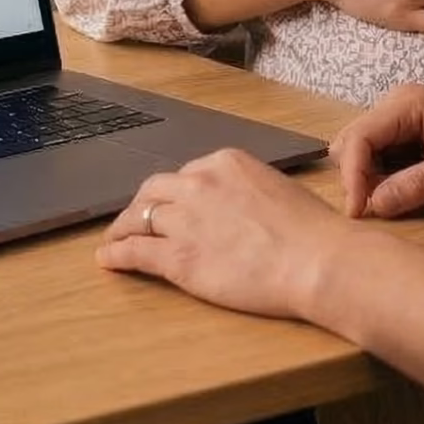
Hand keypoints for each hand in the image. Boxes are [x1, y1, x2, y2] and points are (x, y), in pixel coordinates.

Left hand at [95, 149, 356, 321]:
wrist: (315, 260)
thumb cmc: (312, 231)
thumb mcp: (278, 190)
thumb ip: (249, 192)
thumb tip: (243, 206)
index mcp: (225, 163)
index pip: (186, 174)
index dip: (175, 193)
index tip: (171, 204)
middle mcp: (198, 184)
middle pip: (155, 191)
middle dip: (143, 205)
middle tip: (136, 219)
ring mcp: (184, 221)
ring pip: (138, 218)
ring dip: (123, 228)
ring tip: (115, 239)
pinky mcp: (177, 257)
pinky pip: (135, 251)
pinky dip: (117, 254)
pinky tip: (108, 259)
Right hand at [333, 84, 423, 218]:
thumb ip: (418, 184)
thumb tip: (376, 205)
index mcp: (407, 103)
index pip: (359, 138)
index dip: (352, 177)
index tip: (358, 212)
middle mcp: (398, 106)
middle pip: (354, 142)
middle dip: (356, 177)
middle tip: (369, 212)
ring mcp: (404, 120)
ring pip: (365, 151)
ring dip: (368, 178)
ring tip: (385, 205)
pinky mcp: (412, 136)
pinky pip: (384, 157)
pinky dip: (383, 177)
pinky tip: (397, 195)